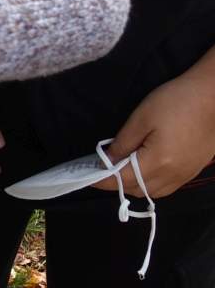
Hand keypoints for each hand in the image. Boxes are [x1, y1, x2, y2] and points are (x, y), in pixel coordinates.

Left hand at [94, 69, 214, 198]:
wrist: (214, 96)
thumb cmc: (176, 101)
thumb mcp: (142, 117)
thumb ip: (123, 143)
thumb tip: (107, 161)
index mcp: (158, 163)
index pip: (122, 180)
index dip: (101, 181)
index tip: (85, 178)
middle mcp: (172, 176)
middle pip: (137, 190)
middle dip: (116, 184)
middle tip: (102, 169)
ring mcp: (185, 175)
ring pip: (153, 192)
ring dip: (134, 185)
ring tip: (121, 169)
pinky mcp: (193, 170)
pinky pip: (167, 187)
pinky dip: (151, 184)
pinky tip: (145, 170)